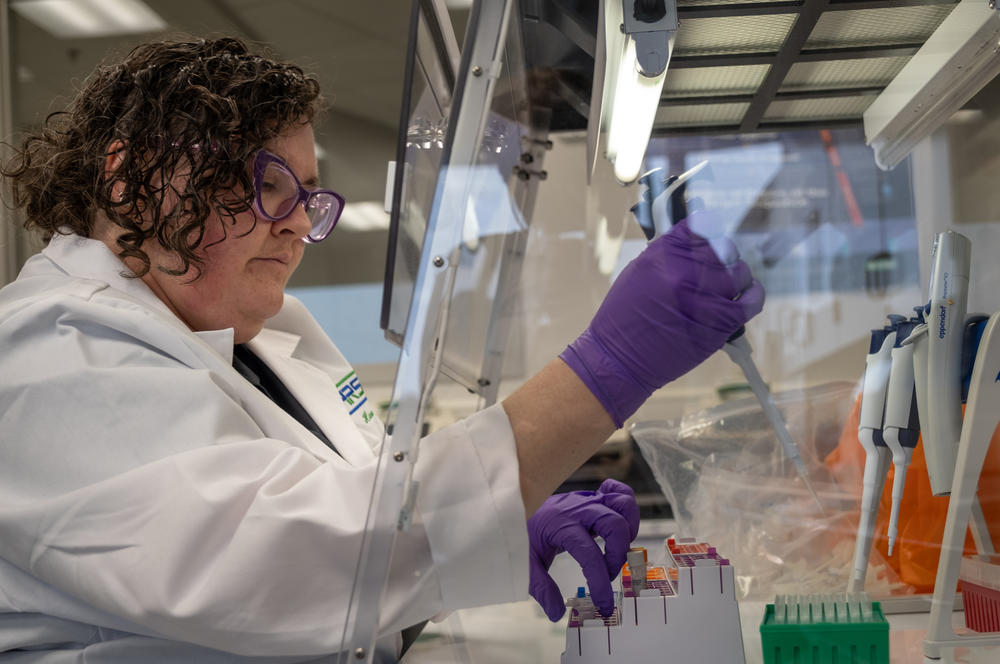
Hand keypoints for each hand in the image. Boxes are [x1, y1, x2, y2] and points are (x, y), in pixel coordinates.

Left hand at [527, 479, 639, 620]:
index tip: (603, 603)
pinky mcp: (591, 497)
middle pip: (614, 525)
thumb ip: (541, 589)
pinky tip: (618, 524)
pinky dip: (626, 506)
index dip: (600, 581)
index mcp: (561, 526)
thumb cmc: (522, 532)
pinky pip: (618, 491)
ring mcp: (587, 499)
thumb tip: (556, 612)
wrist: (515, 504)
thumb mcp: (526, 564)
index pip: (590, 554)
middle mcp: (577, 509)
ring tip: (618, 548)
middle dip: (618, 555)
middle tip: (607, 573)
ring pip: (622, 504)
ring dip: (628, 528)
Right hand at [560, 211, 764, 426]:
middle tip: (714, 264)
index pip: (701, 226)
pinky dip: (752, 293)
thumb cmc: (622, 317)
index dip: (707, 230)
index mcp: (663, 256)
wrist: (620, 360)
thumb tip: (694, 239)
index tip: (707, 235)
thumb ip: (667, 253)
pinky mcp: (720, 324)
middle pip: (724, 247)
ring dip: (735, 274)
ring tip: (724, 284)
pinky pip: (752, 300)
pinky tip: (745, 293)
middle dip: (721, 254)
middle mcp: (686, 273)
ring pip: (739, 271)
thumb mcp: (637, 272)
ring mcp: (706, 299)